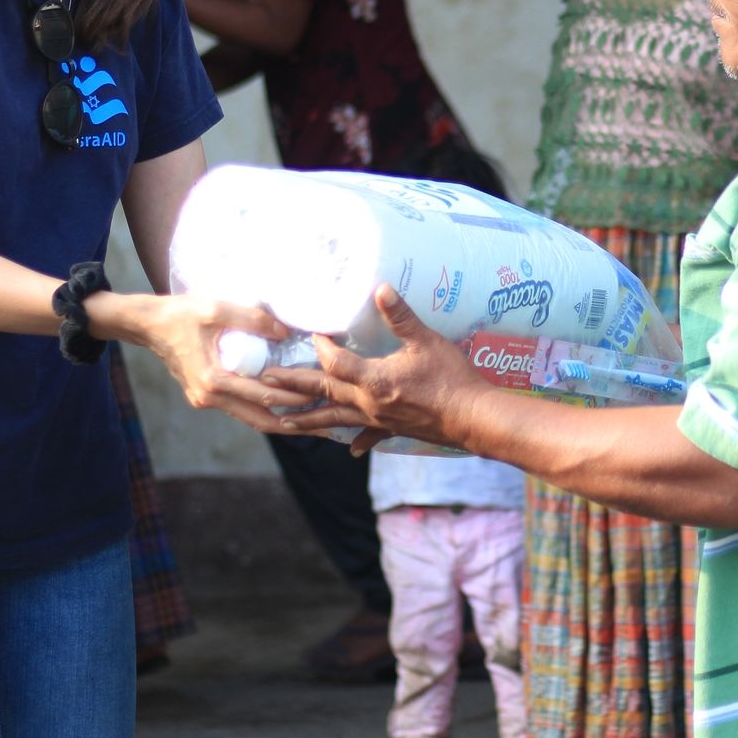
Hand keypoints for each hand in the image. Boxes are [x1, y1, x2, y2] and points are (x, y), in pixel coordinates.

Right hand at [105, 293, 312, 432]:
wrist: (146, 324)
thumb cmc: (180, 314)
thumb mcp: (217, 309)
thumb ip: (253, 320)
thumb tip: (286, 332)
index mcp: (213, 381)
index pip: (264, 396)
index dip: (294, 398)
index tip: (321, 396)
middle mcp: (209, 398)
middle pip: (260, 420)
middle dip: (294, 424)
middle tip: (325, 424)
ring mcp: (205, 401)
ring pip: (250, 418)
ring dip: (279, 419)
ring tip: (311, 419)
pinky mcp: (204, 397)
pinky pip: (239, 408)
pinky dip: (262, 408)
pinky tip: (282, 404)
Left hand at [267, 286, 492, 451]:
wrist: (473, 418)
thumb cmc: (450, 378)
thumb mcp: (425, 341)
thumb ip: (400, 316)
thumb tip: (380, 288)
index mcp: (373, 380)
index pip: (335, 364)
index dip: (321, 348)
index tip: (312, 335)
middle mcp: (368, 403)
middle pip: (324, 394)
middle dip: (292, 387)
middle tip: (264, 385)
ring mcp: (378, 420)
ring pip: (335, 420)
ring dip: (308, 419)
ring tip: (282, 421)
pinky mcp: (393, 430)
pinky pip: (369, 436)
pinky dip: (357, 440)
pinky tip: (349, 449)